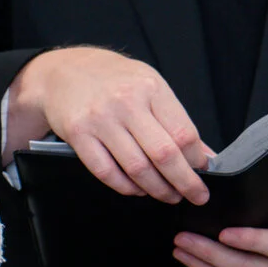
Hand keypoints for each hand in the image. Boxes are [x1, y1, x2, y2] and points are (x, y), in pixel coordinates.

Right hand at [9, 47, 210, 202]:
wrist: (64, 70)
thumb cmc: (112, 79)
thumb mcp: (150, 85)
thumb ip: (175, 118)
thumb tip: (203, 155)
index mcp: (150, 88)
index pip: (184, 133)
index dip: (197, 160)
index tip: (202, 171)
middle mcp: (126, 102)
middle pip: (164, 154)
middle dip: (185, 183)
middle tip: (196, 196)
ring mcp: (100, 120)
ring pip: (137, 168)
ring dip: (157, 189)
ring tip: (168, 195)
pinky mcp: (79, 135)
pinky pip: (107, 172)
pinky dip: (127, 187)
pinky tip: (138, 189)